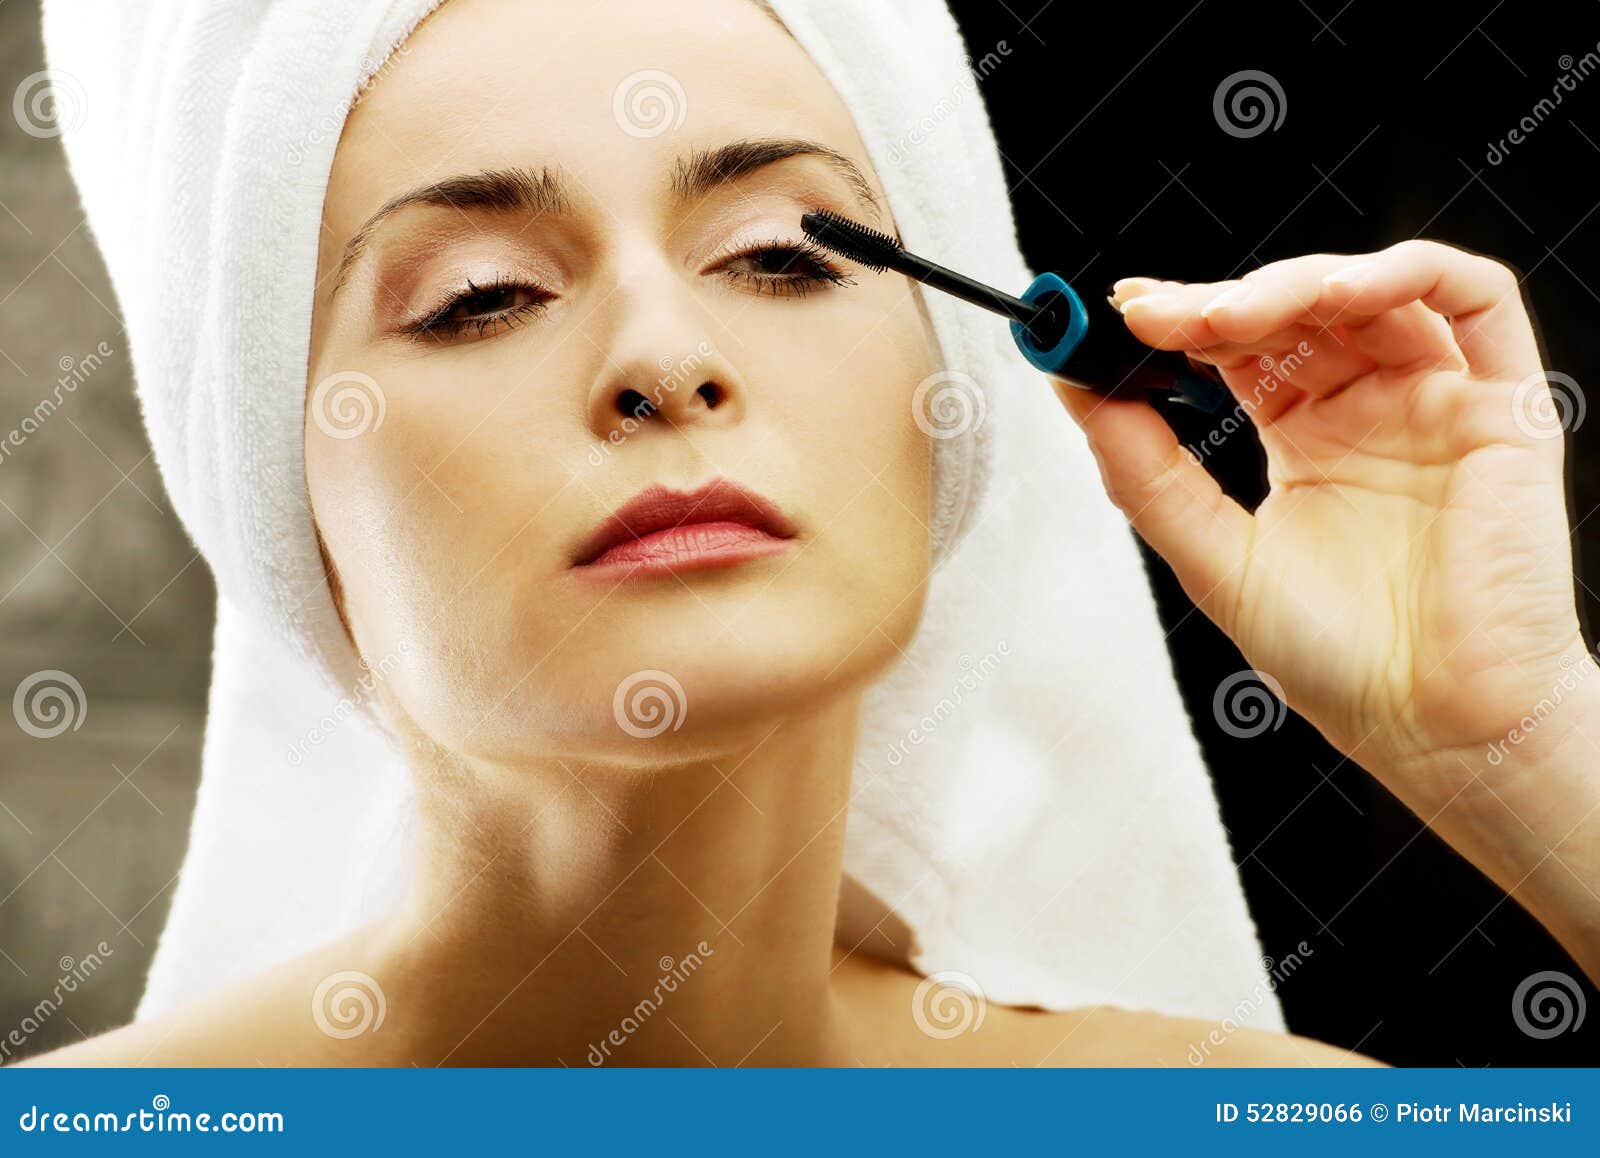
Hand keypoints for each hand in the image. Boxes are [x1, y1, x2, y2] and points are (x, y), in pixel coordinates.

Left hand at [1057, 240, 1592, 815]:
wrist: (1437, 728)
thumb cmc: (1340, 660)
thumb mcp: (1213, 557)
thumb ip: (1147, 471)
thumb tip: (1078, 391)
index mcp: (1305, 439)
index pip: (1239, 350)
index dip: (1180, 322)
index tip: (1115, 318)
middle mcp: (1370, 410)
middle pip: (1295, 312)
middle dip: (1218, 302)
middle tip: (1152, 318)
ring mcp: (1436, 401)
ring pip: (1370, 291)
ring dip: (1291, 284)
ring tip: (1221, 319)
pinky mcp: (1504, 407)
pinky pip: (1477, 300)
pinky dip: (1407, 274)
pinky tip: (1339, 292)